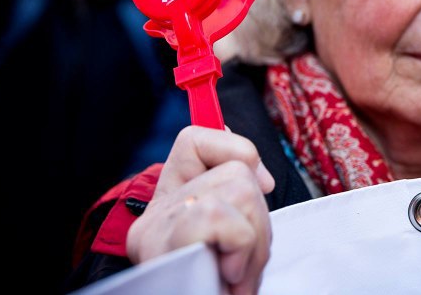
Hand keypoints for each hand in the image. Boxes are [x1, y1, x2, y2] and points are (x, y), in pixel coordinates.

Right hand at [127, 126, 274, 294]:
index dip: (236, 149)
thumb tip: (262, 178)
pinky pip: (218, 217)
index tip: (263, 183)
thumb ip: (239, 205)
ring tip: (236, 274)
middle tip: (245, 263)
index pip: (194, 140)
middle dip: (261, 219)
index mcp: (172, 202)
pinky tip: (227, 276)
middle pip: (237, 172)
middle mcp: (158, 212)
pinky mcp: (161, 248)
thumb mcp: (234, 242)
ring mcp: (157, 229)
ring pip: (237, 189)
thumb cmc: (216, 291)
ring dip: (255, 238)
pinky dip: (240, 246)